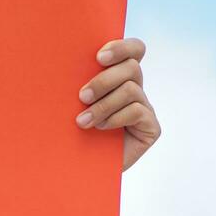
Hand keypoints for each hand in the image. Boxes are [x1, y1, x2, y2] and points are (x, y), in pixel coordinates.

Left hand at [75, 37, 160, 170]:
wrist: (78, 168)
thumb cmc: (70, 130)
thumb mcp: (73, 101)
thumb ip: (79, 79)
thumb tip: (64, 55)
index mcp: (119, 75)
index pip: (135, 49)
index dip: (121, 47)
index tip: (98, 57)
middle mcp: (136, 88)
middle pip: (131, 67)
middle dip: (104, 80)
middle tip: (82, 96)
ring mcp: (145, 108)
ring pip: (130, 90)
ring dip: (103, 105)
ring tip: (83, 121)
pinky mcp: (151, 127)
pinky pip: (137, 111)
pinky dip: (115, 118)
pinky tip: (100, 129)